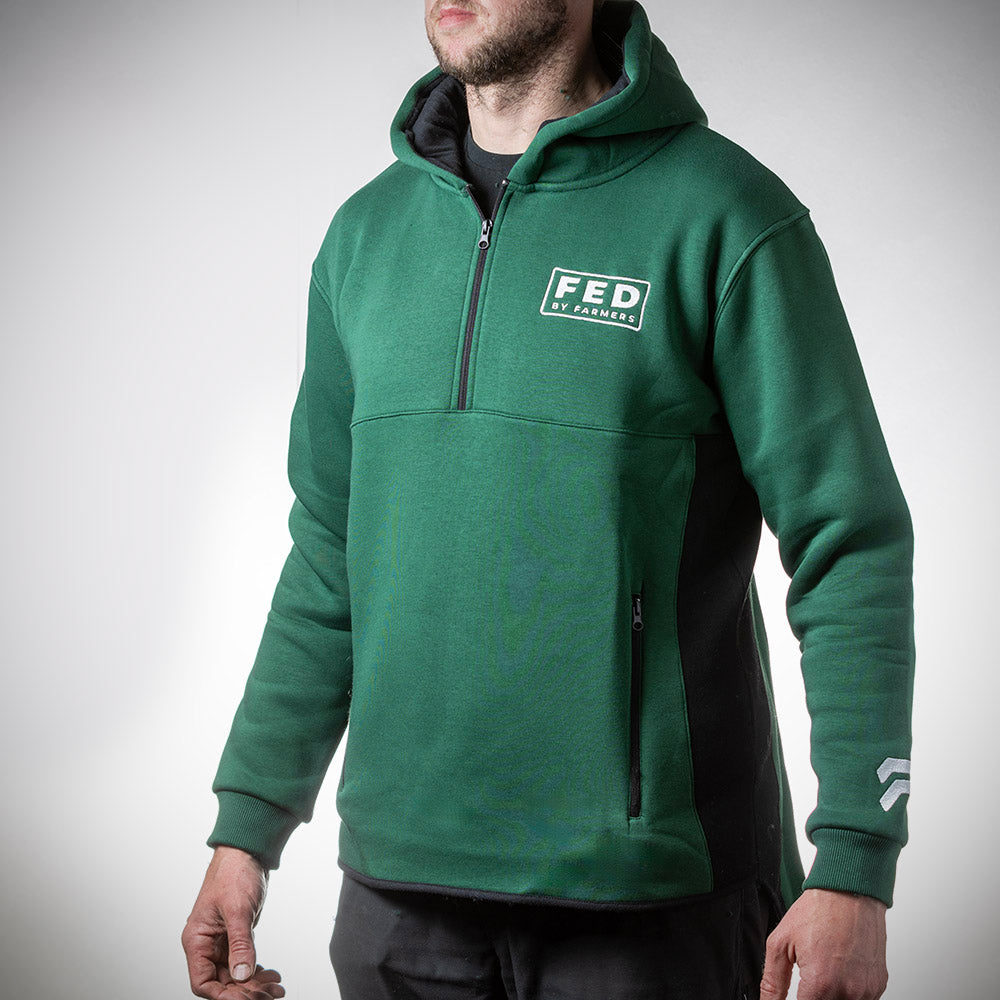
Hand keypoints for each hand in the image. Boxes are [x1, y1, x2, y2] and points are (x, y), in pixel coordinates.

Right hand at [181, 846, 285, 999]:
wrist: (246, 853)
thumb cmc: (234, 874)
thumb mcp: (238, 910)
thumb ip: (240, 944)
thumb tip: (242, 976)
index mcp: (197, 941)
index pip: (203, 983)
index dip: (224, 996)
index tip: (247, 999)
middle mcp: (206, 945)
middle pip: (221, 983)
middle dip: (245, 992)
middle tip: (269, 995)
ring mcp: (221, 942)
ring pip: (234, 975)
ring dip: (254, 985)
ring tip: (276, 988)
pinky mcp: (236, 936)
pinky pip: (243, 962)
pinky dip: (256, 971)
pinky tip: (271, 976)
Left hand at [760, 887, 887, 999]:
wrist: (850, 890)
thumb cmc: (818, 910)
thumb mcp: (781, 942)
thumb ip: (772, 982)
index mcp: (821, 984)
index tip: (796, 993)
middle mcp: (848, 992)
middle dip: (813, 997)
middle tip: (808, 975)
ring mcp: (867, 990)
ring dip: (831, 996)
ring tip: (824, 969)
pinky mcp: (878, 985)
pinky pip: (860, 999)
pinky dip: (848, 991)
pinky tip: (839, 969)